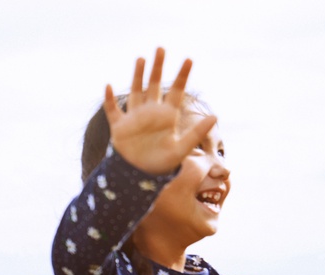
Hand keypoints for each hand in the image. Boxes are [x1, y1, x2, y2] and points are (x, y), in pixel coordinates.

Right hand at [103, 47, 216, 175]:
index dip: (182, 75)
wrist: (140, 177)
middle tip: (161, 49)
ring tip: (141, 59)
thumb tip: (215, 116)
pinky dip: (110, 100)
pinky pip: (113, 110)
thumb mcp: (182, 149)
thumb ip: (197, 132)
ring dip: (137, 76)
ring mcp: (135, 118)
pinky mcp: (120, 126)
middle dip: (158, 67)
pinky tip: (108, 87)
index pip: (177, 91)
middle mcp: (151, 112)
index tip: (189, 59)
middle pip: (155, 85)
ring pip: (136, 91)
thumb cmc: (162, 164)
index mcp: (167, 116)